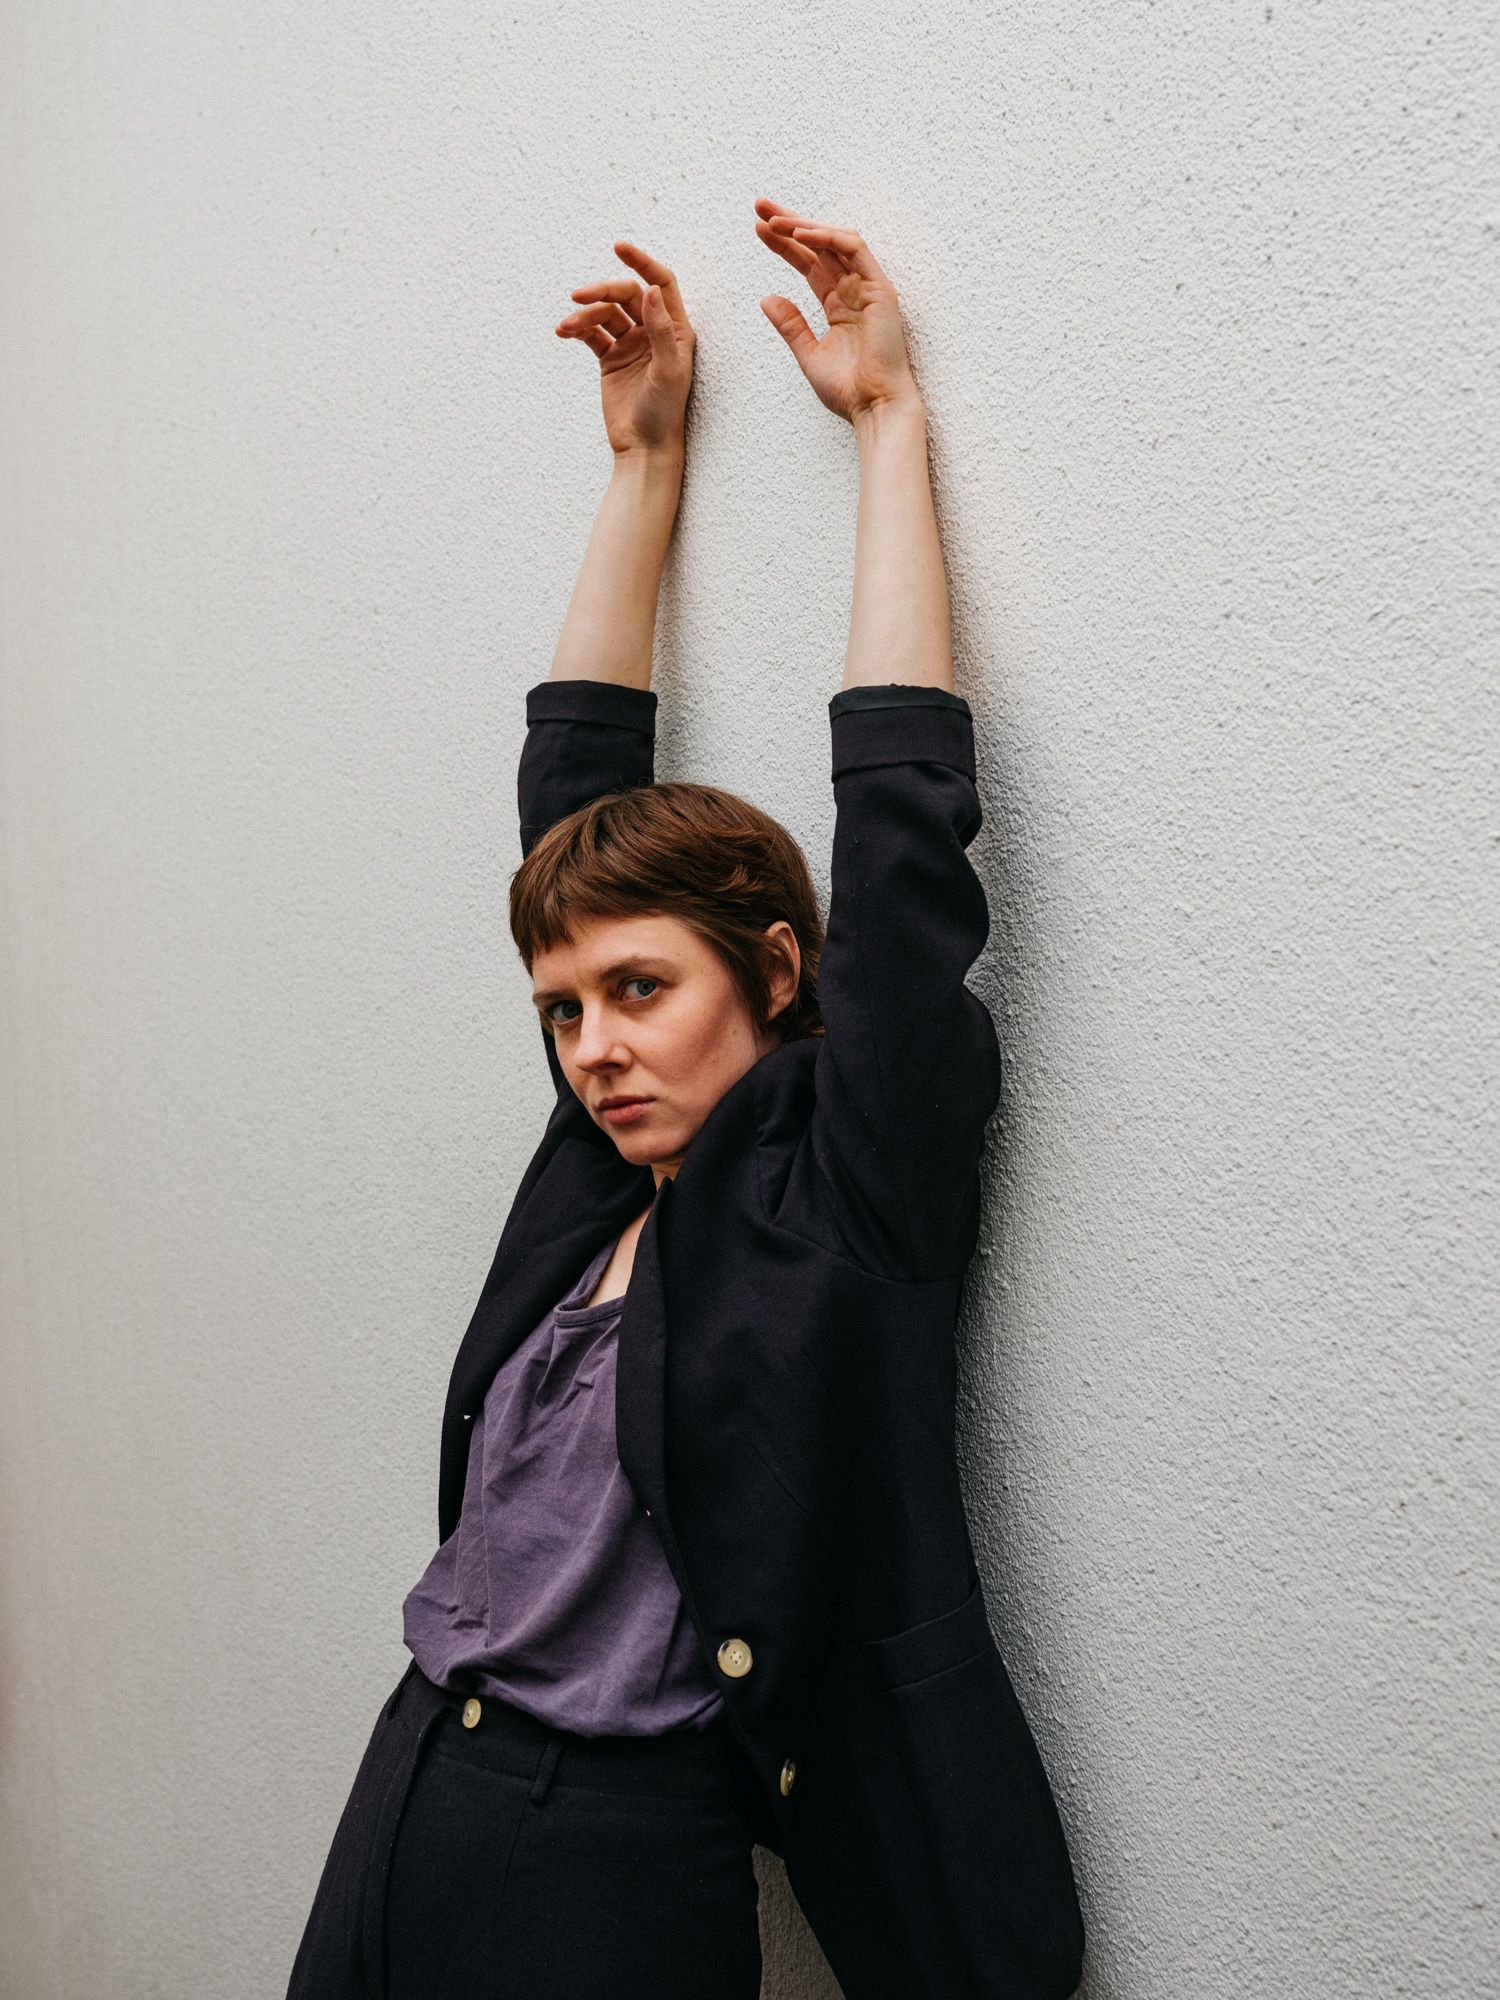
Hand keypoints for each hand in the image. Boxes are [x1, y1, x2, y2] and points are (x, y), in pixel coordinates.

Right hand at [555, 241, 695, 457]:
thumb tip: (651, 290)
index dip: (641, 262)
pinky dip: (577, 330)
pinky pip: (591, 334)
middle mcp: (653, 332)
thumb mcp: (669, 371)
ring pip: (605, 314)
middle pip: (626, 295)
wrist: (644, 448)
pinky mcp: (610, 358)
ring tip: (566, 326)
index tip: (619, 247)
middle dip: (602, 291)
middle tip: (578, 296)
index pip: (660, 284)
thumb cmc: (664, 413)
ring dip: (584, 315)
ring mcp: (630, 343)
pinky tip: (563, 332)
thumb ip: (662, 330)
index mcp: (676, 330)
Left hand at [754, 200, 919, 424]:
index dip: (783, 244)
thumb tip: (766, 298)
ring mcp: (868, 287)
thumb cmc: (849, 390)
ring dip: (804, 225)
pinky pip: (855, 249)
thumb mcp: (808, 355)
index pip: (808, 263)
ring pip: (836, 240)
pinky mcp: (880, 289)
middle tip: (759, 205)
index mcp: (837, 304)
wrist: (875, 408)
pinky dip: (828, 238)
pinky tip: (801, 235)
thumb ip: (791, 325)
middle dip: (789, 222)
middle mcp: (853, 290)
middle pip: (819, 245)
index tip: (757, 229)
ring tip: (773, 220)